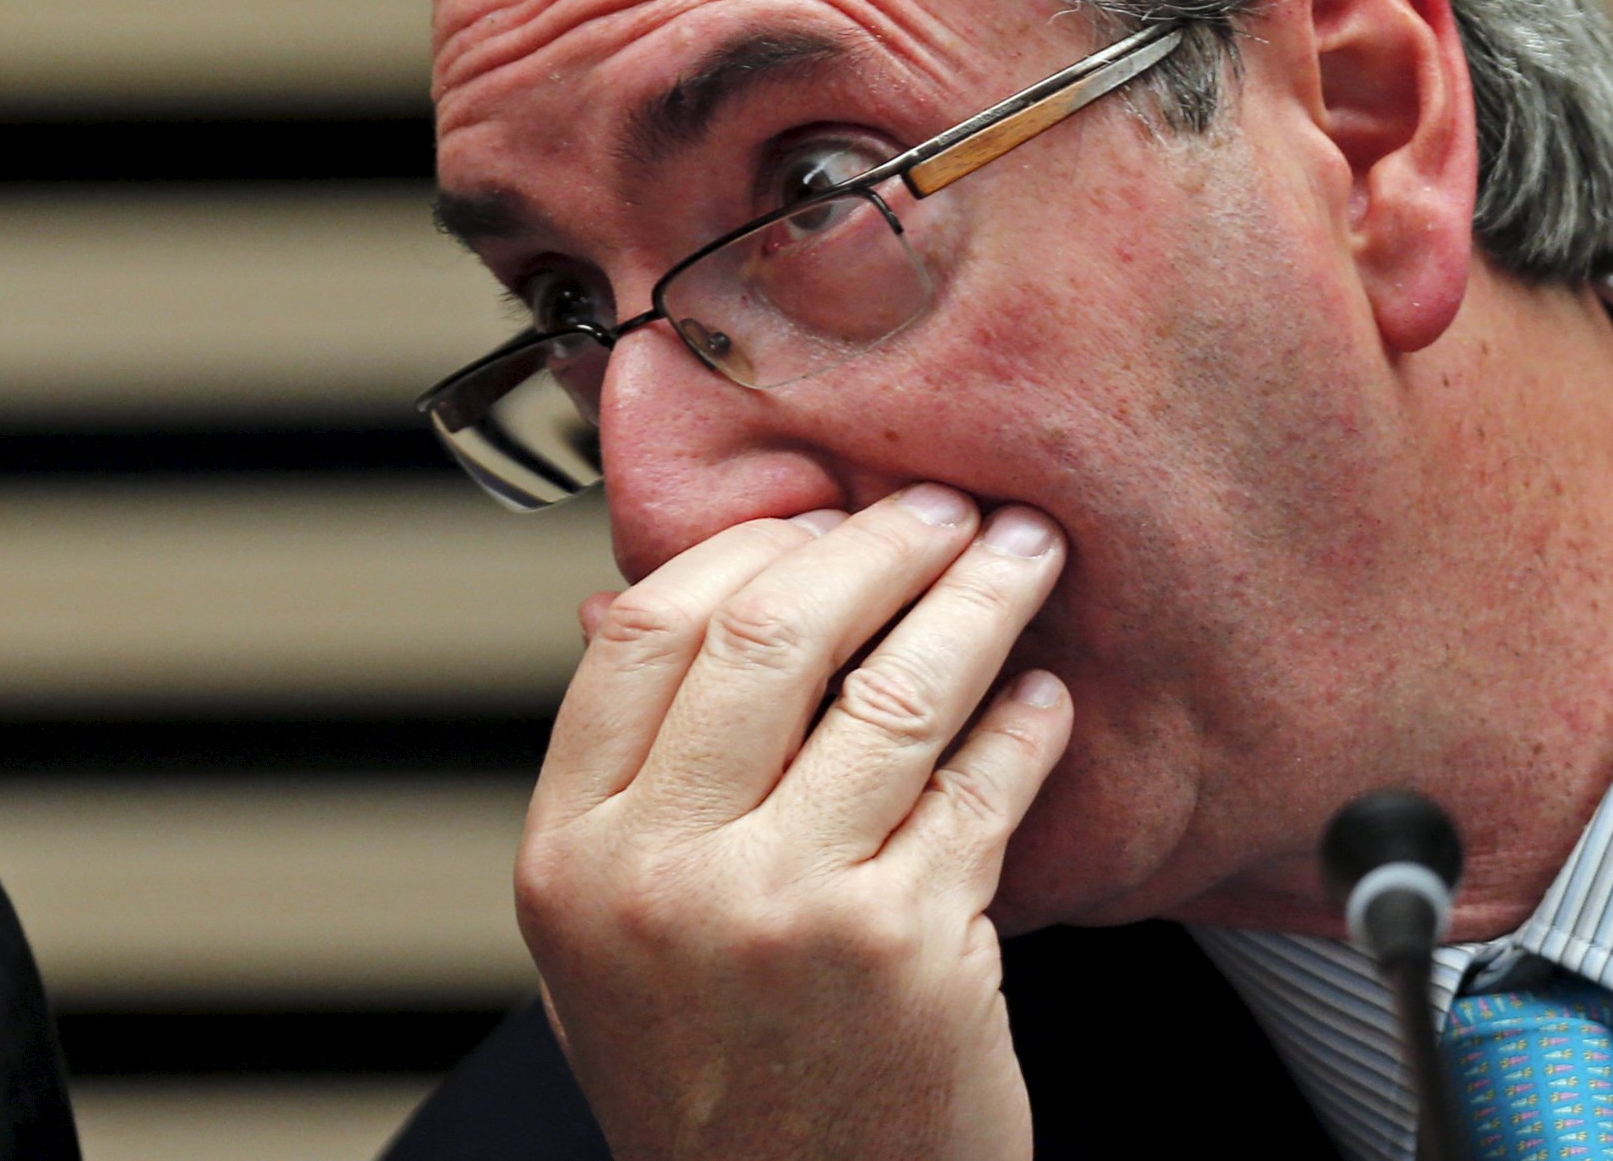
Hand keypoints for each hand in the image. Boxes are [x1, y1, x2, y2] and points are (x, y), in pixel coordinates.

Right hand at [515, 484, 1072, 1160]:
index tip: (812, 526)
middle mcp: (661, 873)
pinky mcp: (905, 946)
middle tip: (938, 512)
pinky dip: (1026, 725)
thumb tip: (646, 615)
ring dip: (977, 601)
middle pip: (769, 630)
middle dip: (876, 545)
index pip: (641, 632)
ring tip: (1019, 562)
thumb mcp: (606, 949)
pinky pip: (979, 788)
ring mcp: (783, 906)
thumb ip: (626, 794)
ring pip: (892, 688)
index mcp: (569, 856)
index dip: (740, 553)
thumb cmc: (719, 1102)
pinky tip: (1043, 699)